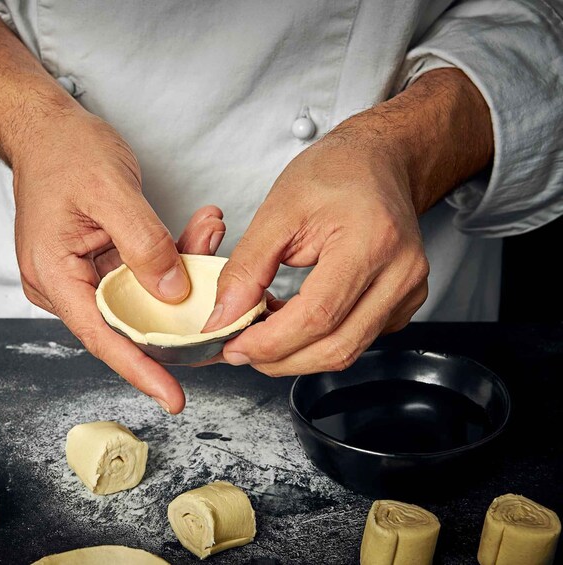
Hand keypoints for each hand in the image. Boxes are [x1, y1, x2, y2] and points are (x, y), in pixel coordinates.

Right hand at [14, 109, 223, 412]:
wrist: (45, 129)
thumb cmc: (63, 152)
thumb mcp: (109, 190)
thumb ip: (143, 243)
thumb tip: (172, 291)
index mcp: (55, 275)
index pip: (102, 336)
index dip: (140, 370)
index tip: (173, 396)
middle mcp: (65, 284)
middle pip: (126, 320)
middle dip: (178, 311)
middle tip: (222, 299)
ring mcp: (82, 275)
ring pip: (140, 296)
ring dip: (180, 274)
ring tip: (209, 235)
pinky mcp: (99, 262)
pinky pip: (140, 273)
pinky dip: (170, 257)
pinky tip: (196, 233)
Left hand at [203, 69, 491, 376]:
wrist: (377, 161)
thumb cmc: (334, 174)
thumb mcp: (277, 211)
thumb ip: (247, 268)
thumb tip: (224, 317)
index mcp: (371, 241)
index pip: (317, 315)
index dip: (271, 342)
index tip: (232, 344)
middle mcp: (401, 272)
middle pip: (336, 346)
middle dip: (280, 359)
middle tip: (239, 348)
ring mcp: (409, 292)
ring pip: (347, 351)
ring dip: (297, 354)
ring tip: (262, 332)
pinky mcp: (405, 303)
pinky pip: (357, 340)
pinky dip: (318, 342)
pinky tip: (292, 322)